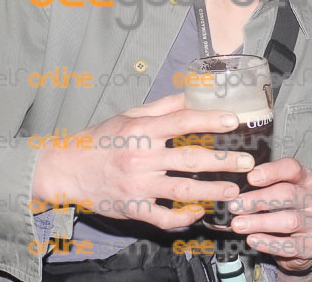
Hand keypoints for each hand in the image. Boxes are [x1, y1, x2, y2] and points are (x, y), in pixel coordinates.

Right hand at [32, 93, 254, 229]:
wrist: (65, 169)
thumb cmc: (99, 140)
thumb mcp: (129, 115)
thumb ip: (162, 107)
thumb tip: (191, 95)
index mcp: (142, 130)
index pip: (182, 122)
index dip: (210, 120)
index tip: (233, 120)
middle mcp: (141, 157)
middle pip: (190, 158)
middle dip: (223, 161)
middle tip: (246, 161)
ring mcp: (137, 184)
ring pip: (182, 189)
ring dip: (212, 191)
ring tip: (233, 190)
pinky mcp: (132, 207)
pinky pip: (163, 216)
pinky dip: (183, 216)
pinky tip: (198, 211)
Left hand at [229, 157, 311, 277]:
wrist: (307, 241)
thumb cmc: (288, 210)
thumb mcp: (281, 192)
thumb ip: (264, 186)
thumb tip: (234, 187)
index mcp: (306, 179)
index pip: (292, 168)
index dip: (271, 171)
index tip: (250, 177)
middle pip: (288, 194)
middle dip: (258, 199)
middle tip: (236, 205)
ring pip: (289, 220)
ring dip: (260, 222)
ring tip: (238, 224)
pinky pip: (290, 245)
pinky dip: (268, 243)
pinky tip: (252, 239)